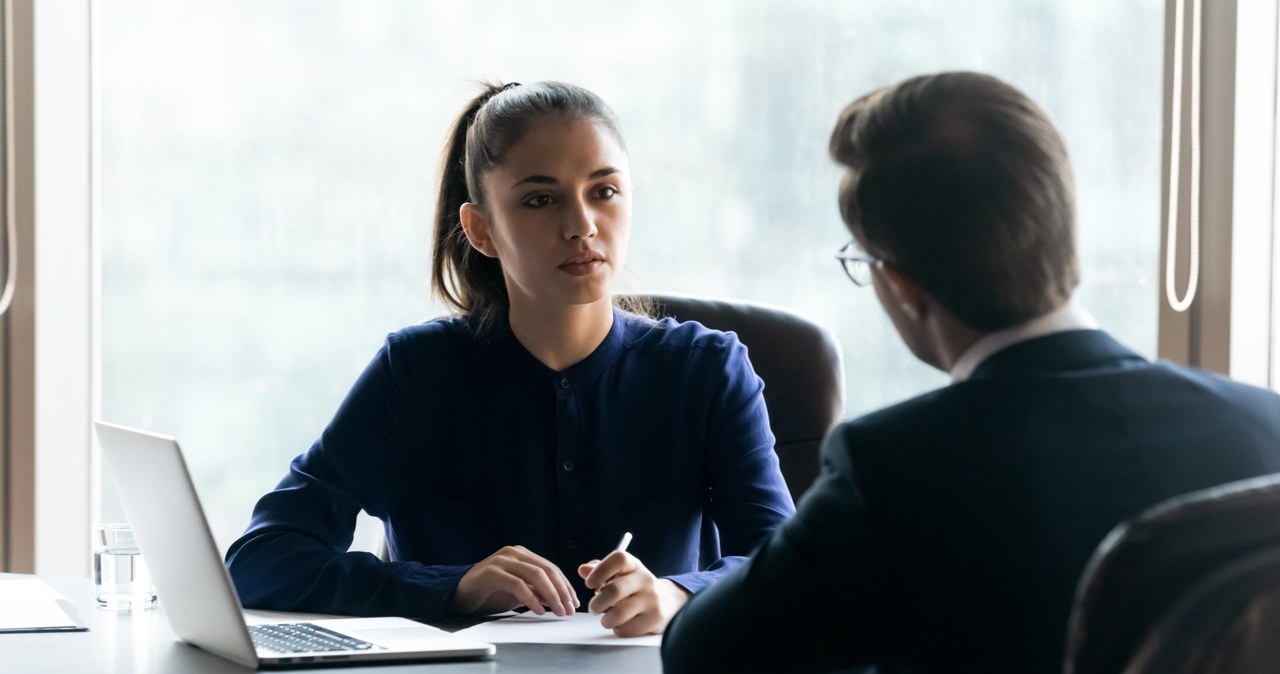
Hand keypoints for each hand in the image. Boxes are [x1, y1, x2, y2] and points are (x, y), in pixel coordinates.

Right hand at [448, 545, 578, 616]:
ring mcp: (502, 560)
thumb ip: (537, 592)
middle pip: (546, 569)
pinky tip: (539, 610)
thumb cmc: (489, 593)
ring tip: (559, 611)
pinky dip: (531, 598)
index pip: (551, 568)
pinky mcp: (491, 572)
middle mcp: (513, 553)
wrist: (459, 595)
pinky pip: (517, 584)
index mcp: (522, 554)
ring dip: (551, 595)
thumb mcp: (518, 592)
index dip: (565, 585)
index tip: (574, 602)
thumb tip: (562, 600)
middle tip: (570, 609)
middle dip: (562, 590)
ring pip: (535, 575)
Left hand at [577, 551, 689, 636]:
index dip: (600, 570)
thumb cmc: (635, 587)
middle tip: (594, 608)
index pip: (619, 559)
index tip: (589, 583)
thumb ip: (600, 571)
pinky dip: (618, 629)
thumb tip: (582, 570)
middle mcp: (645, 580)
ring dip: (606, 620)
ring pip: (619, 614)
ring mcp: (652, 599)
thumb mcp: (621, 574)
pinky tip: (622, 624)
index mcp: (634, 565)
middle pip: (615, 590)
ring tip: (606, 619)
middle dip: (597, 603)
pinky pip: (627, 629)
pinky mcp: (655, 619)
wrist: (667, 602)